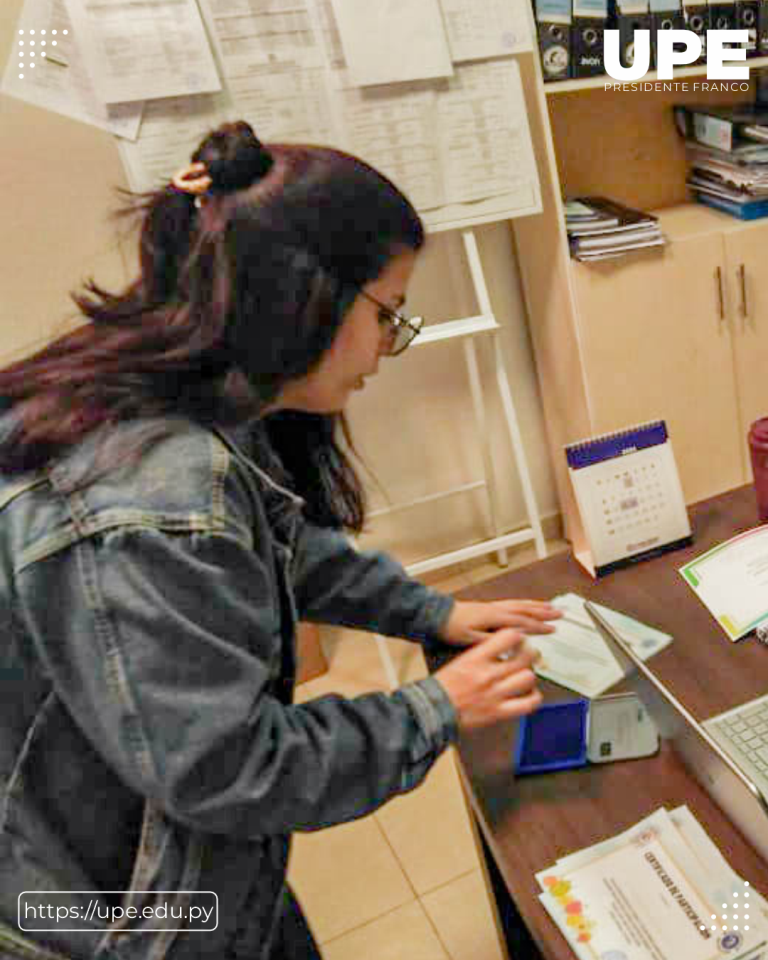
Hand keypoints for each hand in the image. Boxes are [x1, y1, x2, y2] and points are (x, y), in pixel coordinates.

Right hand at [435, 629, 541, 729]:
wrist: (433, 710)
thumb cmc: (444, 686)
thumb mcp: (461, 661)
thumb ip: (483, 655)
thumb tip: (501, 650)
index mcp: (476, 658)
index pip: (509, 637)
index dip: (518, 636)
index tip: (518, 639)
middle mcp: (488, 674)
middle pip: (525, 657)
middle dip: (528, 653)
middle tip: (526, 655)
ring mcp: (495, 694)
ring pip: (528, 677)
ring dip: (528, 675)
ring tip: (525, 675)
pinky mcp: (499, 712)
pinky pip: (528, 704)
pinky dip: (533, 698)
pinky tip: (529, 694)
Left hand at [440, 598, 561, 645]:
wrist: (437, 615)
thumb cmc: (452, 628)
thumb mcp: (471, 639)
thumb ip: (492, 641)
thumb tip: (511, 642)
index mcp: (495, 617)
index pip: (523, 622)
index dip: (539, 626)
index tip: (553, 629)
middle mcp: (497, 609)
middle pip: (525, 609)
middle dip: (544, 612)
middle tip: (560, 613)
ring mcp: (493, 606)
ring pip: (520, 604)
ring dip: (536, 605)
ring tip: (550, 607)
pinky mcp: (489, 606)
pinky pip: (512, 603)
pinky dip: (524, 604)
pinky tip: (527, 606)